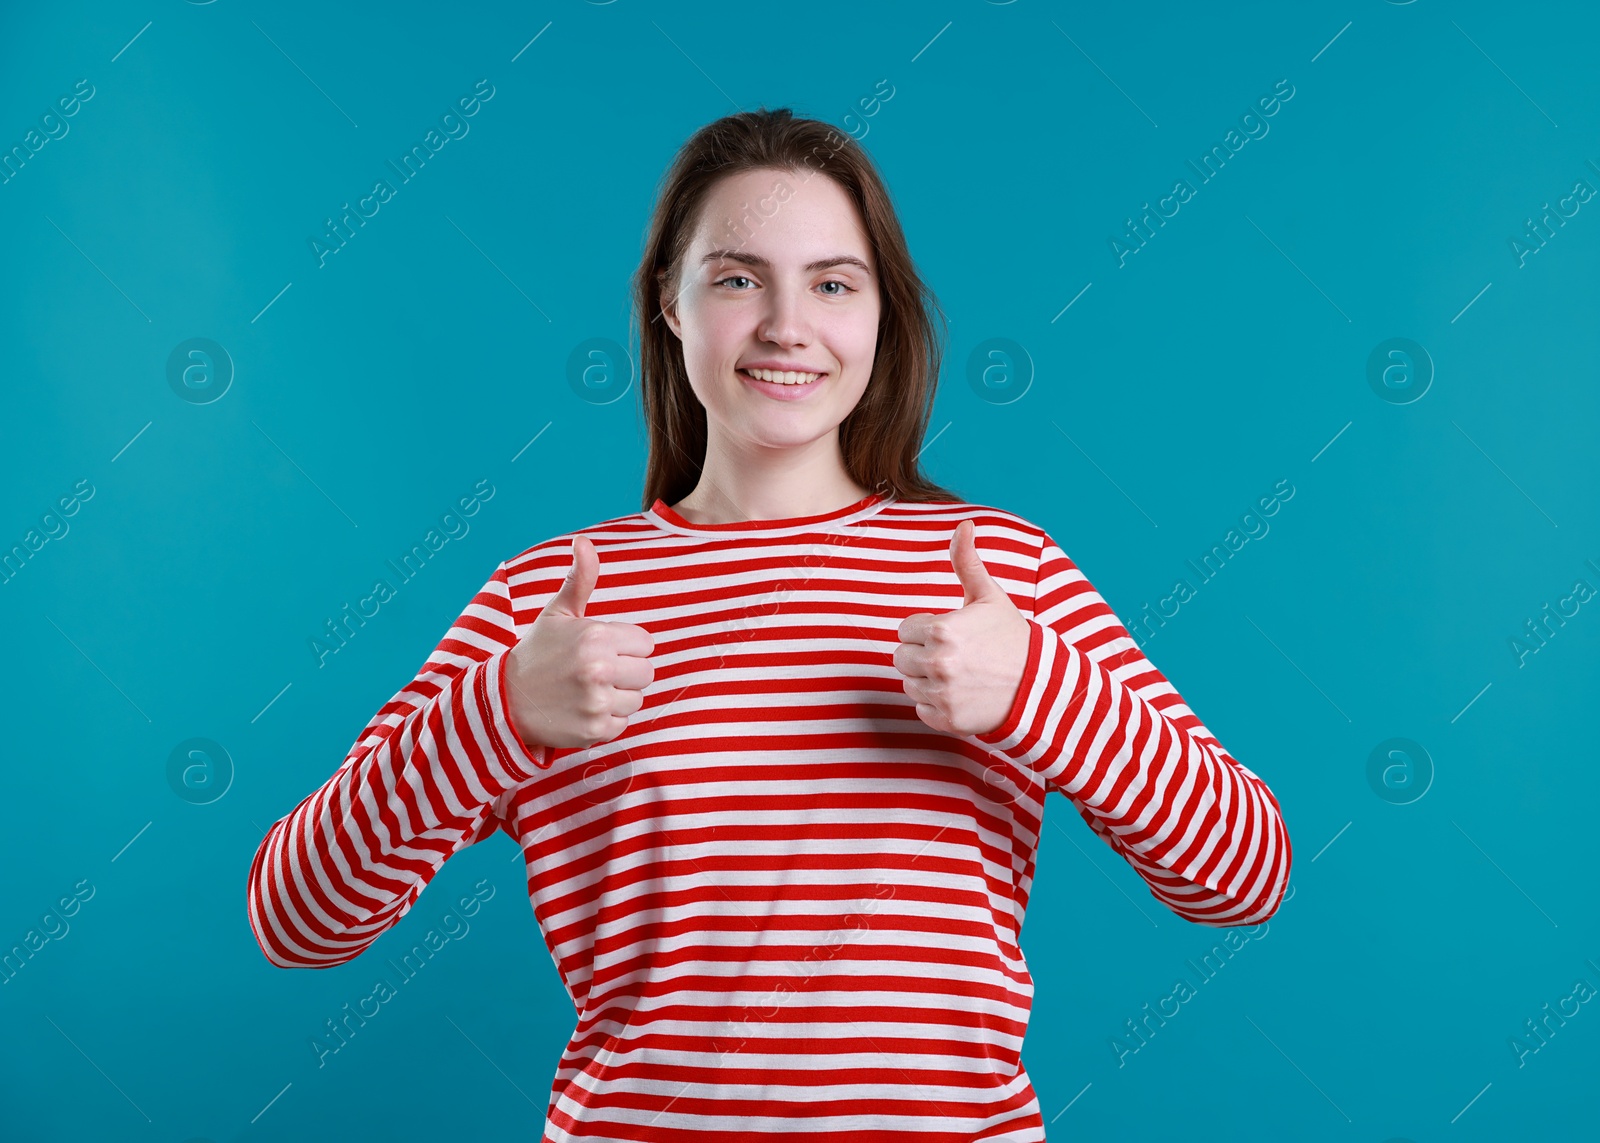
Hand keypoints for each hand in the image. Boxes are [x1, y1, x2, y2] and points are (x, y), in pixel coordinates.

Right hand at [503, 536, 654, 750]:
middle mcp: (599, 669)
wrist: (505, 701)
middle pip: (647, 672)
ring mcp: (598, 702)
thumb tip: (583, 542)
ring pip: (637, 698)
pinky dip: (607, 720)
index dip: (626, 646)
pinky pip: (624, 723)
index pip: (645, 643)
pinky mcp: (596, 731)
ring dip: (618, 696)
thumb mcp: (557, 613)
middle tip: (596, 672)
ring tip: (588, 690)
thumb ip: (580, 579)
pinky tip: (583, 709)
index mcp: (596, 636)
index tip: (601, 650)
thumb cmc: (538, 653)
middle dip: (626, 671)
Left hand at [894, 519, 1031, 736]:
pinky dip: (937, 705)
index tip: (952, 633)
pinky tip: (961, 694)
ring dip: (927, 680)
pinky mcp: (947, 721)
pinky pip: (922, 710)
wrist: (1040, 684)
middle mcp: (937, 664)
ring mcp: (942, 695)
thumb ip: (967, 561)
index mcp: (941, 630)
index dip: (926, 630)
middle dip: (922, 654)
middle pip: (901, 658)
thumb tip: (964, 524)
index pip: (905, 630)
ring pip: (909, 684)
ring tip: (959, 674)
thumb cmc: (1011, 636)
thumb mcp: (989, 596)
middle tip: (955, 655)